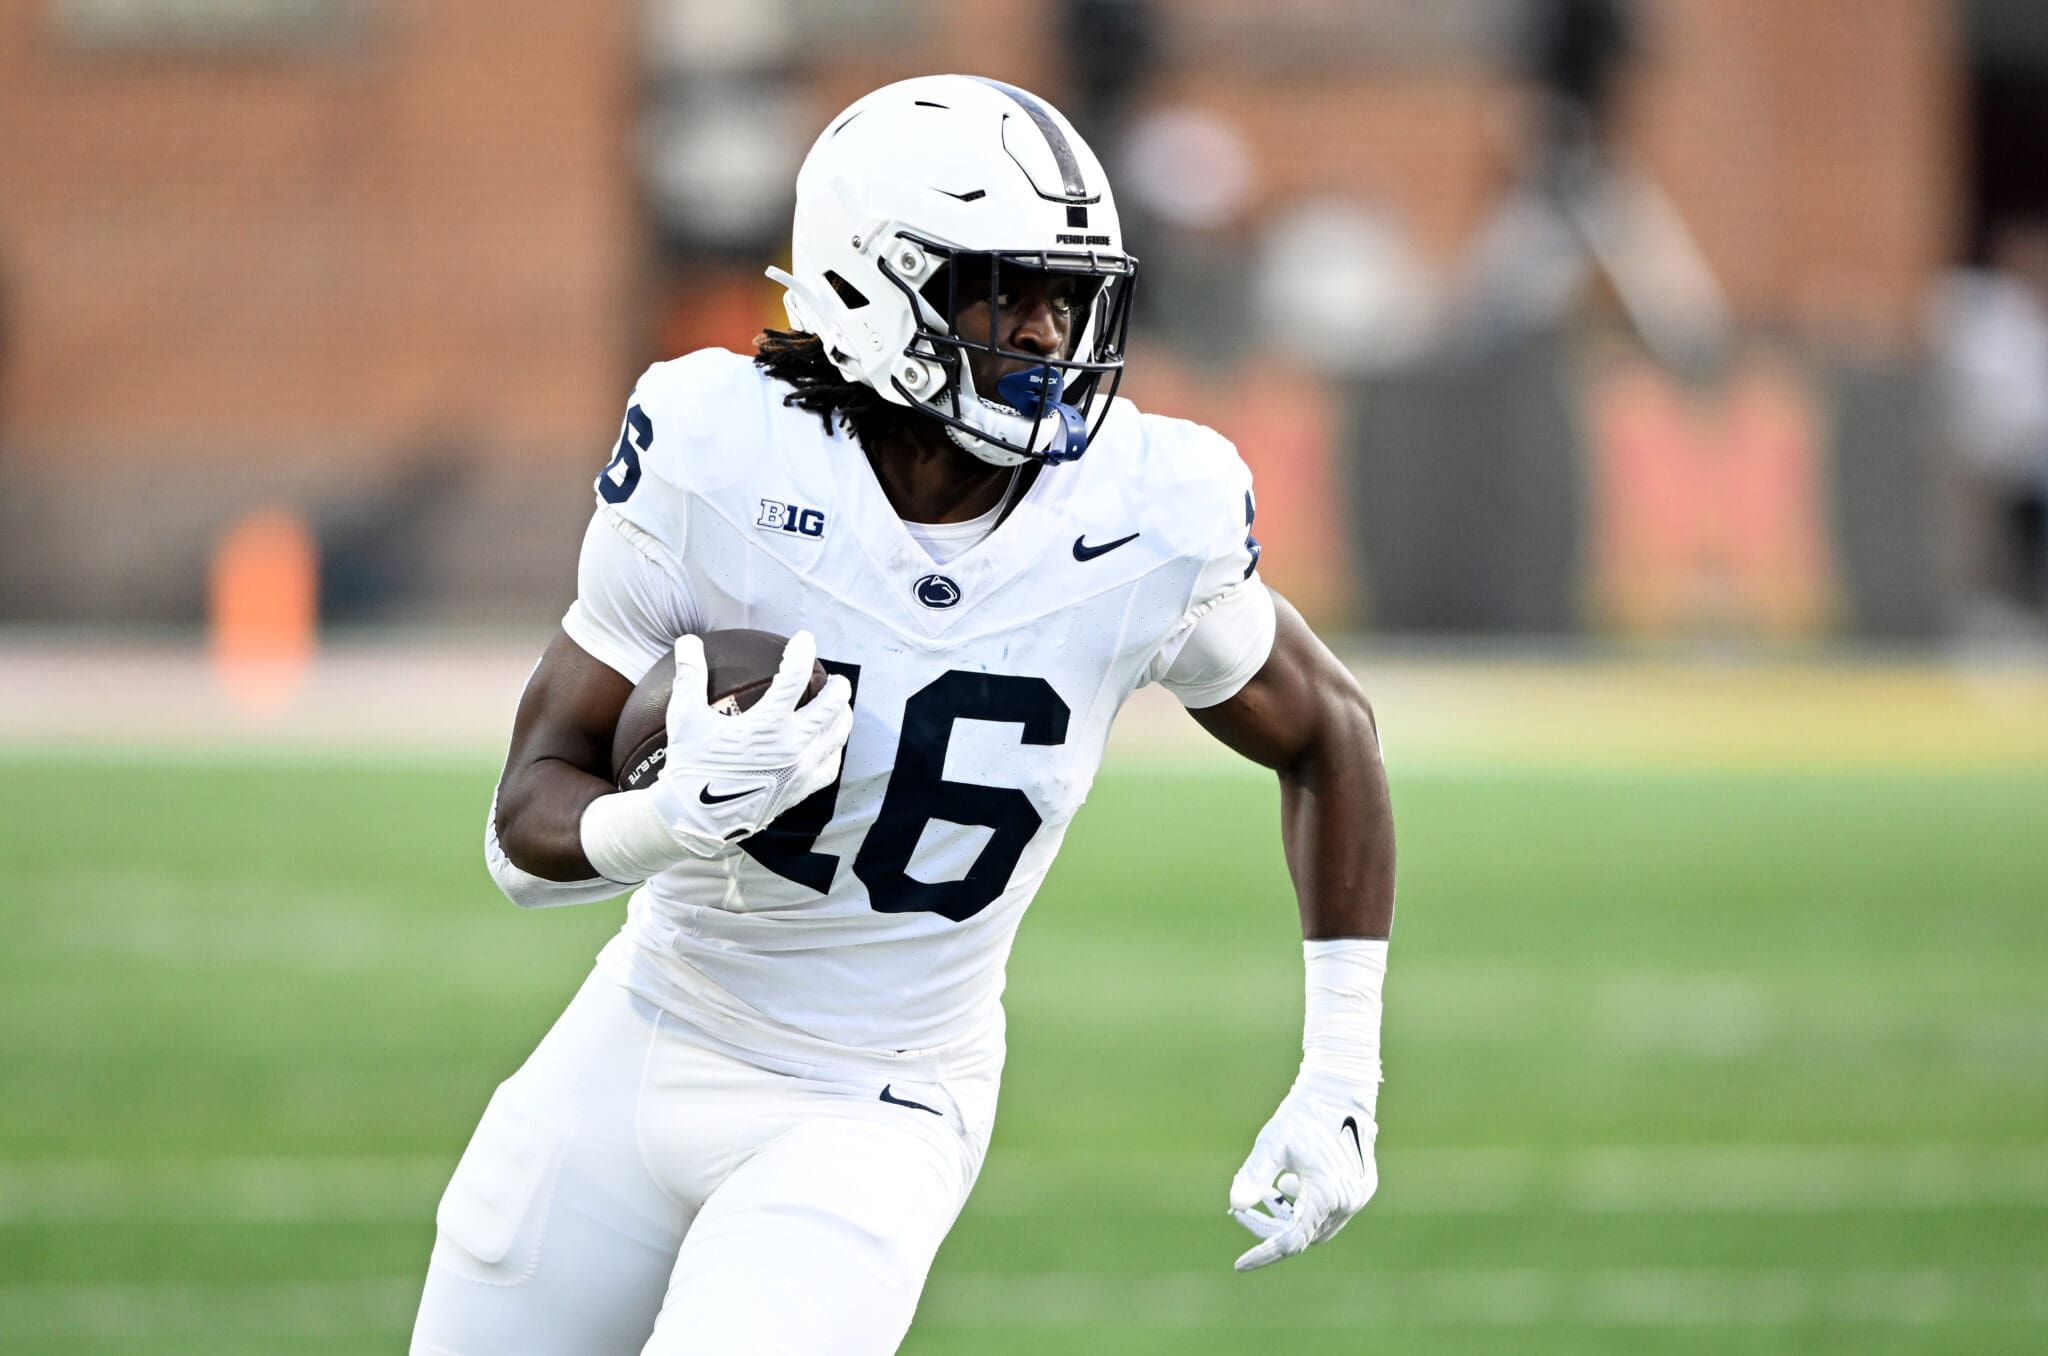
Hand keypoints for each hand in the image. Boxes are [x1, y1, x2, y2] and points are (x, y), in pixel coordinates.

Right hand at [646, 631, 852, 855]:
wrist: (696, 819)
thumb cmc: (690, 766)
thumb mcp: (685, 718)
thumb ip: (690, 677)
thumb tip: (686, 641)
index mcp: (767, 725)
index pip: (795, 677)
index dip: (802, 652)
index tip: (804, 639)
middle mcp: (792, 746)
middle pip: (832, 705)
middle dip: (838, 685)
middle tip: (833, 677)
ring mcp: (801, 770)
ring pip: (838, 734)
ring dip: (842, 714)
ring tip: (838, 704)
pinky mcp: (801, 790)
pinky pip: (830, 766)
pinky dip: (834, 749)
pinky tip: (829, 743)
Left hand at [1227, 1067, 1377, 1271]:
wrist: (1340, 1087)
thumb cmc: (1301, 1113)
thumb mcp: (1271, 1145)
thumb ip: (1253, 1176)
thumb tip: (1233, 1205)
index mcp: (1326, 1195)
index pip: (1290, 1241)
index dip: (1263, 1253)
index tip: (1240, 1264)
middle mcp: (1348, 1201)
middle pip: (1303, 1234)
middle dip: (1272, 1230)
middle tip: (1243, 1213)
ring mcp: (1359, 1195)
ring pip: (1318, 1225)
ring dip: (1290, 1218)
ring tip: (1269, 1194)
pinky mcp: (1364, 1186)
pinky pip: (1332, 1210)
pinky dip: (1307, 1206)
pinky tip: (1289, 1184)